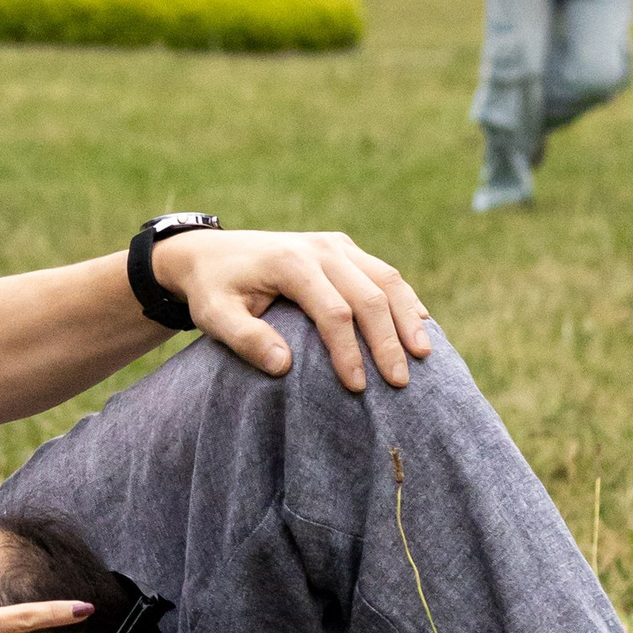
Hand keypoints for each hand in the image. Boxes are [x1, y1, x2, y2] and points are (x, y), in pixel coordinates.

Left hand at [165, 225, 431, 394]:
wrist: (209, 253)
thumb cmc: (213, 290)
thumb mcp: (214, 316)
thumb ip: (244, 339)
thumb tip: (283, 366)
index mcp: (290, 262)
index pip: (333, 311)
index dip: (348, 351)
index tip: (356, 387)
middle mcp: (320, 248)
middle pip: (369, 295)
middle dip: (387, 340)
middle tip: (400, 381)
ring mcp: (335, 245)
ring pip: (386, 279)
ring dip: (407, 317)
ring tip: (423, 355)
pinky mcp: (343, 249)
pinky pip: (382, 273)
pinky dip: (404, 299)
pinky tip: (420, 325)